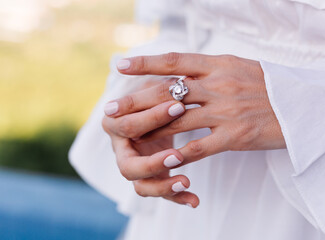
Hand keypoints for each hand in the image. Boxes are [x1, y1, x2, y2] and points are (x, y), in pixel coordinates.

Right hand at [102, 79, 199, 207]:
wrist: (156, 107)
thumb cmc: (154, 93)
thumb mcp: (154, 86)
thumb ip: (160, 87)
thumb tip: (179, 80)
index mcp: (114, 125)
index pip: (127, 126)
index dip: (151, 118)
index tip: (179, 107)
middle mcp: (120, 150)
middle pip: (128, 166)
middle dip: (154, 160)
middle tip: (178, 155)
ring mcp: (134, 166)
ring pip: (140, 186)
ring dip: (162, 187)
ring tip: (185, 182)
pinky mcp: (150, 177)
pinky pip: (160, 191)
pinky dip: (176, 197)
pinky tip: (194, 200)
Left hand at [112, 53, 284, 164]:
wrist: (303, 106)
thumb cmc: (269, 85)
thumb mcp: (239, 67)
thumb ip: (210, 69)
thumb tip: (183, 71)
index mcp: (219, 65)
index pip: (175, 61)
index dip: (146, 62)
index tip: (122, 65)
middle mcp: (219, 85)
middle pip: (167, 91)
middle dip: (135, 99)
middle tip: (110, 106)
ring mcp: (226, 111)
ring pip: (178, 119)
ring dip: (150, 128)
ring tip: (127, 135)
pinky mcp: (235, 136)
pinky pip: (201, 146)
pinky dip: (181, 153)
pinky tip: (163, 158)